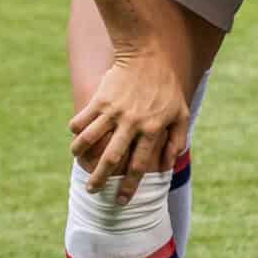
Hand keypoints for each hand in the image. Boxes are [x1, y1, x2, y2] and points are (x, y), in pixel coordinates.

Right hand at [69, 50, 189, 204]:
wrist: (148, 56)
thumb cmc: (167, 88)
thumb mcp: (181, 113)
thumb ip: (176, 140)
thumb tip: (168, 166)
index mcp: (152, 129)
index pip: (138, 165)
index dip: (129, 186)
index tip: (121, 200)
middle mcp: (131, 123)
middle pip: (111, 159)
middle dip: (100, 179)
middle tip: (92, 191)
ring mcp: (113, 111)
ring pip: (88, 140)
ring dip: (80, 156)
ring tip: (80, 163)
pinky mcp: (99, 100)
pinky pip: (80, 121)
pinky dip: (76, 132)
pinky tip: (77, 137)